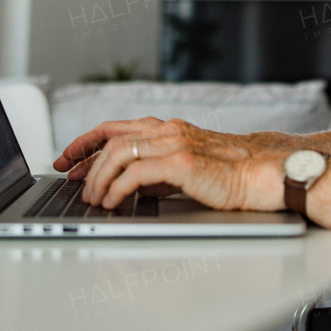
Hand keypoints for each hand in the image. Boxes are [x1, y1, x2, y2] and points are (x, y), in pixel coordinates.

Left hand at [53, 117, 285, 211]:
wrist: (263, 175)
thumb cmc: (231, 176)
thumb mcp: (185, 170)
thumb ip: (157, 173)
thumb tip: (129, 187)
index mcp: (169, 128)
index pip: (115, 128)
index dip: (85, 142)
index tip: (67, 158)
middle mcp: (168, 130)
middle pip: (111, 138)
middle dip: (84, 161)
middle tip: (72, 182)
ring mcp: (174, 143)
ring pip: (118, 153)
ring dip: (98, 178)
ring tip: (93, 199)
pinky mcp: (181, 162)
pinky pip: (135, 173)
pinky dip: (117, 189)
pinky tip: (112, 203)